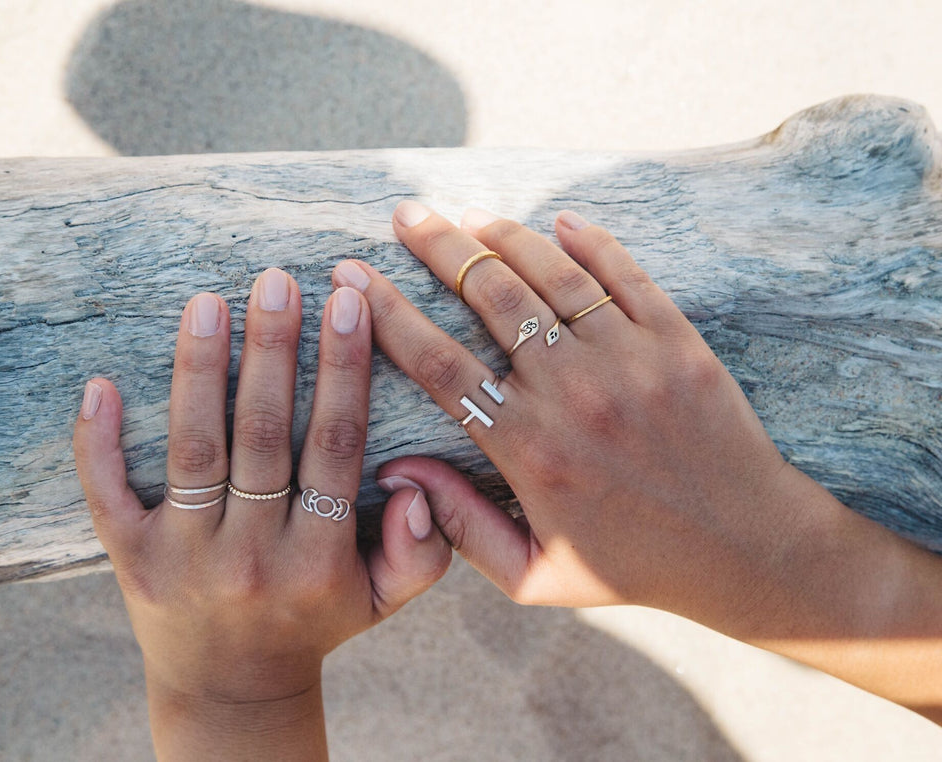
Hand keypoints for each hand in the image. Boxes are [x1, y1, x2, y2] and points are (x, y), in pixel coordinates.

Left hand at [73, 269, 449, 759]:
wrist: (232, 689)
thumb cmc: (314, 624)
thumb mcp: (381, 601)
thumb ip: (421, 552)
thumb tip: (419, 485)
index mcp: (317, 559)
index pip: (335, 447)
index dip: (344, 371)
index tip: (351, 304)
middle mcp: (250, 555)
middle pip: (262, 436)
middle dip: (274, 351)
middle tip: (278, 281)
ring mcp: (183, 556)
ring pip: (193, 450)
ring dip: (199, 371)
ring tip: (207, 302)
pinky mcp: (130, 560)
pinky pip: (107, 495)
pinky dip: (98, 441)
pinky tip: (102, 384)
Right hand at [333, 203, 803, 617]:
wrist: (747, 550)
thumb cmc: (633, 566)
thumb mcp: (533, 577)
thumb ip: (459, 527)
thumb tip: (396, 475)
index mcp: (528, 449)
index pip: (439, 365)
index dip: (387, 315)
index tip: (354, 276)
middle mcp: (573, 394)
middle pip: (490, 298)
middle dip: (437, 248)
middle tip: (405, 215)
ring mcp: (629, 361)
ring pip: (552, 276)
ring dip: (503, 236)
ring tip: (467, 215)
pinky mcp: (677, 343)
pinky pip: (626, 276)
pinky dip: (590, 241)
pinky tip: (559, 219)